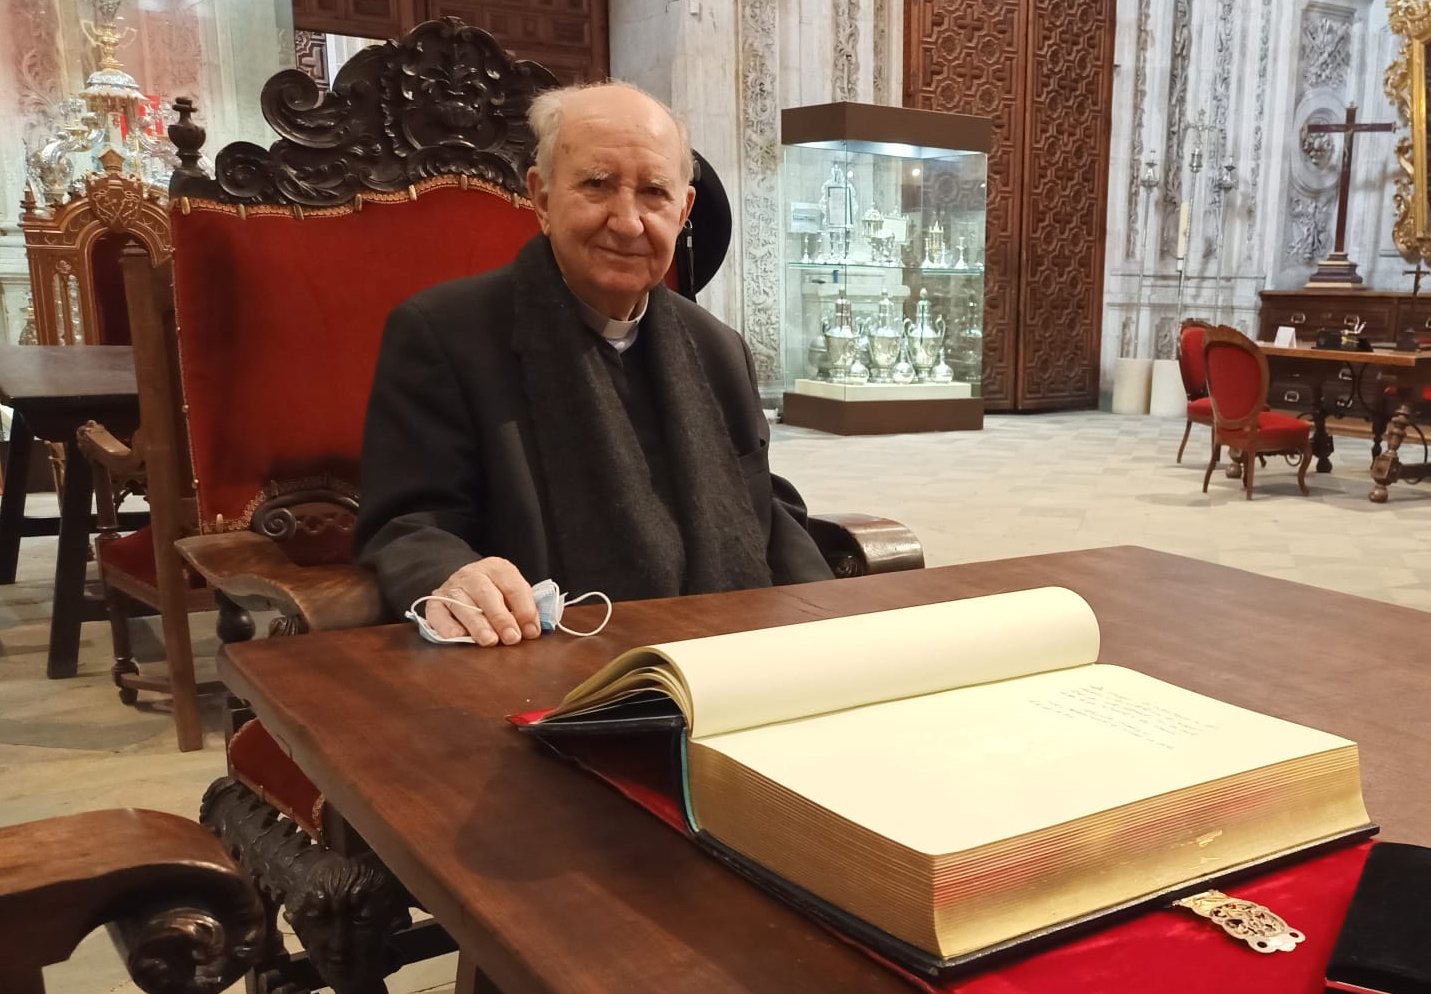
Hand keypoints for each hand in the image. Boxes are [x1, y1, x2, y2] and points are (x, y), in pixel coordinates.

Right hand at [425, 558, 540, 646]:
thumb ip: (525, 609)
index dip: (524, 609)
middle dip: (501, 617)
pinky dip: (447, 626)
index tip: (531, 632)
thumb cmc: (496, 596)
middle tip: (512, 638)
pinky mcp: (435, 602)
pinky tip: (458, 637)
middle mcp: (472, 574)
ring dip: (477, 624)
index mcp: (497, 568)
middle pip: (486, 593)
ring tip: (489, 641)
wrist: (463, 586)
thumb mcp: (513, 595)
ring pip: (462, 604)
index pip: (513, 586)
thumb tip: (533, 631)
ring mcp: (451, 587)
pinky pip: (438, 614)